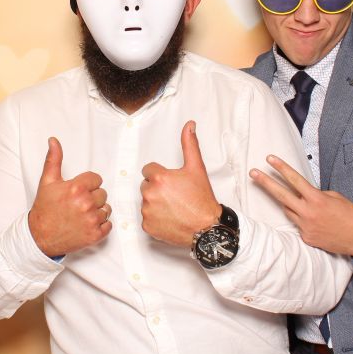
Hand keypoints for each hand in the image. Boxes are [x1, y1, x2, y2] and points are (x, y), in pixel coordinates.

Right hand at [28, 137, 111, 256]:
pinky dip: (100, 225)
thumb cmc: (45, 208)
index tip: (77, 191)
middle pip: (102, 193)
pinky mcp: (95, 235)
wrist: (40, 237)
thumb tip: (53, 140)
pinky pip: (108, 225)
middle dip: (92, 197)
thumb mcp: (47, 181)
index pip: (97, 179)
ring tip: (82, 214)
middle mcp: (86, 203)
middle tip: (77, 203)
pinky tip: (87, 224)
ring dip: (97, 211)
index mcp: (77, 188)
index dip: (87, 184)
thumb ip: (53, 159)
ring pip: (106, 209)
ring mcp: (91, 220)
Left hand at [140, 121, 220, 246]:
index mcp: (159, 178)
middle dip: (157, 188)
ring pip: (146, 201)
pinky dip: (156, 218)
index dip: (161, 175)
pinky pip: (147, 218)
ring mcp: (147, 211)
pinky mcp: (148, 226)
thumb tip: (189, 125)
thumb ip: (189, 144)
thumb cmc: (202, 199)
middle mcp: (149, 194)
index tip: (172, 182)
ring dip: (156, 203)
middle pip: (146, 185)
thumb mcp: (196, 168)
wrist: (207, 228)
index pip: (149, 170)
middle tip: (175, 195)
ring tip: (174, 207)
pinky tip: (170, 218)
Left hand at [250, 155, 352, 256]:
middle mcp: (308, 213)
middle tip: (253, 173)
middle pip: (281, 195)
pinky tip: (316, 222)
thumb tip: (304, 194)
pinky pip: (298, 225)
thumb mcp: (335, 196)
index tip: (269, 159)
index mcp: (317, 199)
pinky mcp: (306, 238)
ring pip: (288, 210)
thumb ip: (316, 194)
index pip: (294, 180)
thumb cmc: (351, 214)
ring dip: (289, 203)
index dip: (281, 168)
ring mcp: (305, 227)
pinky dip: (303, 220)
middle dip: (265, 183)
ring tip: (300, 202)